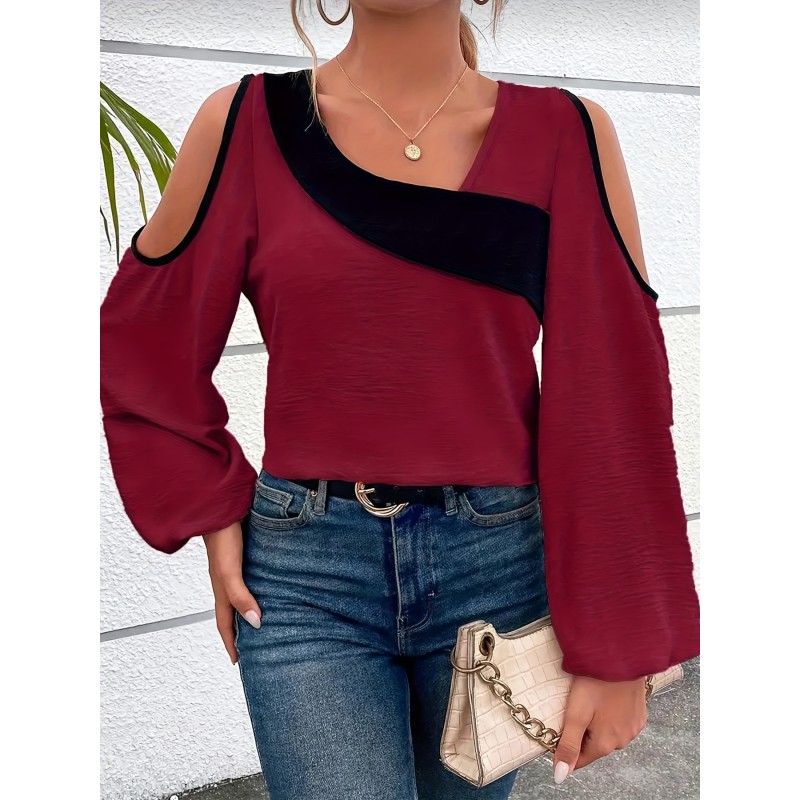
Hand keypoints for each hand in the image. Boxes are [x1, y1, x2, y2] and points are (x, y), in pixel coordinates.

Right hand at [203, 520, 261, 664]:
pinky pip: (255, 579)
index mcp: (221, 590)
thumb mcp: (230, 572)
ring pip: (245, 596)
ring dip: (254, 609)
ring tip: (271, 620)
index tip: (238, 662)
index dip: (231, 644)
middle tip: (258, 647)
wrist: (223, 506)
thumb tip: (256, 623)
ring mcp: (238, 568)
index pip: (225, 624)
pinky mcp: (248, 555)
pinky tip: (276, 586)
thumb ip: (240, 596)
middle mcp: (229, 582)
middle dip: (243, 631)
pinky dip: (262, 589)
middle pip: (235, 612)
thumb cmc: (221, 537)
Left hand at [552, 674, 647, 783]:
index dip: (566, 746)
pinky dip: (610, 715)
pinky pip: (620, 722)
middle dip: (582, 732)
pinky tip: (604, 698)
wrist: (622, 656)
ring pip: (608, 733)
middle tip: (574, 706)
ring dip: (597, 723)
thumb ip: (568, 745)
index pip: (581, 759)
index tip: (558, 727)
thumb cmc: (595, 681)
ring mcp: (634, 728)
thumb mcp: (575, 713)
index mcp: (606, 744)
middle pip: (594, 745)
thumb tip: (560, 776)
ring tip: (590, 699)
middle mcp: (623, 741)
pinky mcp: (639, 714)